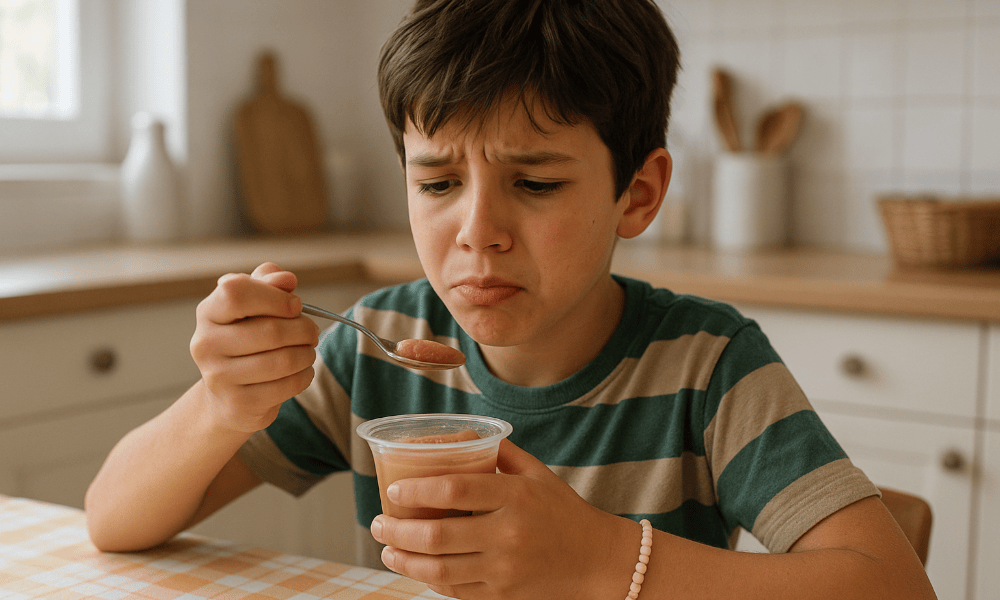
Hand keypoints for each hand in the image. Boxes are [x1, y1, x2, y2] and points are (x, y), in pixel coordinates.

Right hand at [189, 262, 318, 432]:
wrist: (227, 396)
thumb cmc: (246, 340)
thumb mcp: (253, 306)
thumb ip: (268, 284)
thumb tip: (286, 279)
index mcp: (208, 312)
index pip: (237, 292)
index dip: (275, 297)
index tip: (295, 305)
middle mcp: (206, 344)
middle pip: (270, 330)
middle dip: (303, 329)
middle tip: (311, 332)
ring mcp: (219, 377)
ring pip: (283, 360)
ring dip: (307, 353)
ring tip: (308, 351)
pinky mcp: (239, 403)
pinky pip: (287, 385)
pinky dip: (305, 375)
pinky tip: (302, 371)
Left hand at [370, 439, 637, 599]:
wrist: (599, 562)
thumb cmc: (565, 512)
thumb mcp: (538, 475)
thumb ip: (502, 454)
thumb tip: (464, 435)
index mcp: (515, 496)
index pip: (455, 490)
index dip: (416, 491)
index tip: (393, 491)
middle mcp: (507, 534)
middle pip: (437, 535)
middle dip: (396, 530)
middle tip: (378, 523)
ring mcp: (503, 570)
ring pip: (438, 569)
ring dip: (404, 560)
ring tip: (387, 550)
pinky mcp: (502, 596)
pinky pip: (455, 589)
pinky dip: (429, 579)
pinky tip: (416, 568)